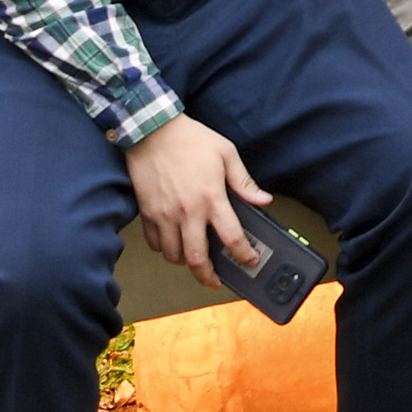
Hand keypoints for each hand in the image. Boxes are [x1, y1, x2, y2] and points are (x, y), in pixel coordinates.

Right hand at [121, 113, 272, 287]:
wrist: (152, 131)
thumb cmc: (190, 140)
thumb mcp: (226, 153)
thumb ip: (244, 181)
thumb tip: (263, 200)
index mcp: (212, 198)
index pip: (232, 237)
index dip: (243, 254)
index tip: (249, 260)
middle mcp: (188, 212)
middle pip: (197, 258)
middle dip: (208, 276)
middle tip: (215, 281)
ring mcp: (165, 215)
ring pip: (174, 255)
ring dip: (186, 263)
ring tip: (195, 260)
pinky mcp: (148, 214)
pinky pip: (155, 244)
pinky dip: (164, 250)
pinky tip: (173, 244)